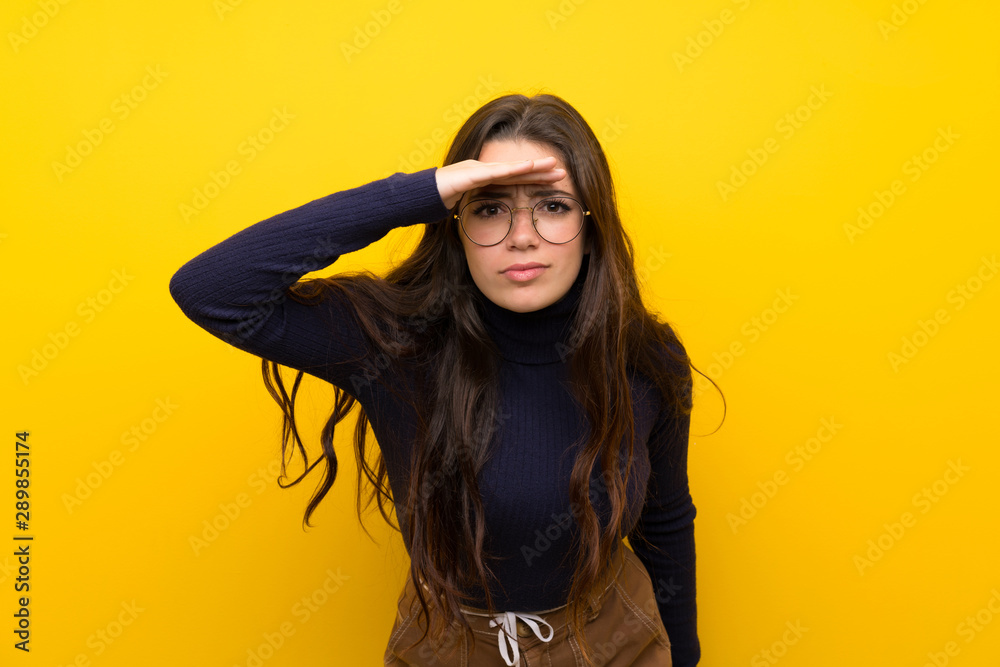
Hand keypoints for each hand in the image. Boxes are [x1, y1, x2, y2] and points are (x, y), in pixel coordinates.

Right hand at [434, 157, 565, 210]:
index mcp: (487, 178)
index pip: (517, 178)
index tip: (556, 180)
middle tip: (563, 171)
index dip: (537, 178)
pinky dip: (510, 170)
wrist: (419, 195)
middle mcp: (484, 170)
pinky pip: (492, 173)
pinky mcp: (467, 174)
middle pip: (518, 170)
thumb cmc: (442, 200)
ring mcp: (476, 170)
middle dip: (541, 170)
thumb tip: (497, 220)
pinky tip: (526, 167)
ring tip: (550, 165)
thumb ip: (483, 208)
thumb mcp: (469, 206)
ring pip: (509, 168)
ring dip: (531, 166)